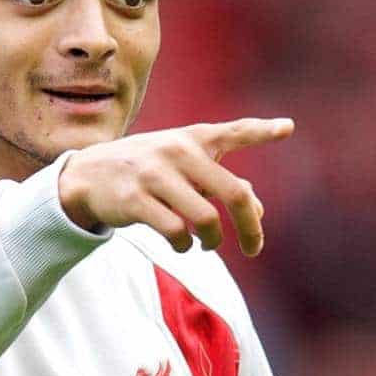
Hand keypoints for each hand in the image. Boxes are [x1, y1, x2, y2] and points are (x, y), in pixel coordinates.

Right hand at [57, 117, 293, 255]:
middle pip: (233, 193)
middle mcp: (177, 152)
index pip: (233, 132)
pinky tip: (182, 245)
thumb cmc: (146, 171)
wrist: (86, 175)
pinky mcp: (135, 200)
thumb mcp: (182, 166)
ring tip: (207, 244)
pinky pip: (176, 232)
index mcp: (192, 139)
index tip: (288, 128)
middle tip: (254, 248)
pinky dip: (184, 245)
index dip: (262, 131)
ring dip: (213, 240)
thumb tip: (259, 209)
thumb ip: (221, 182)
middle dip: (250, 227)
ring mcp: (155, 175)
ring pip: (206, 219)